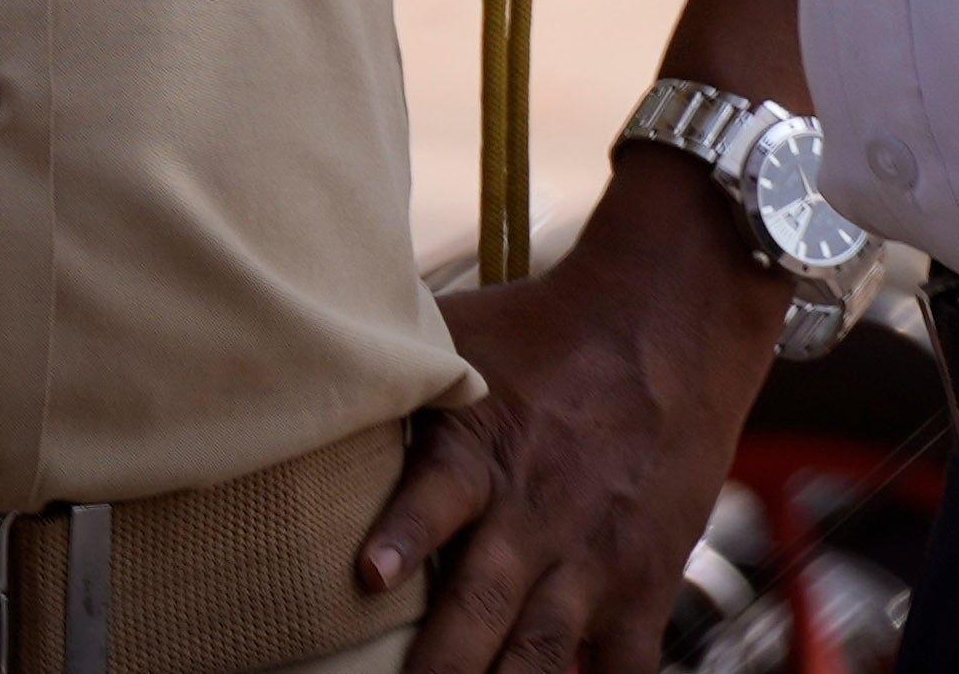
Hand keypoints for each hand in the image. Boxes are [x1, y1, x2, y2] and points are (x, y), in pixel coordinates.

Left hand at [367, 156, 786, 673]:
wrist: (667, 319)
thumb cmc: (539, 330)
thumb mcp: (455, 340)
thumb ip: (389, 378)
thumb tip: (291, 373)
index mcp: (479, 449)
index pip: (437, 495)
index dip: (402, 536)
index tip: (368, 576)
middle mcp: (535, 512)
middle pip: (482, 607)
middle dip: (439, 669)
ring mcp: (593, 558)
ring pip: (541, 654)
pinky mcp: (644, 584)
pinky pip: (625, 669)